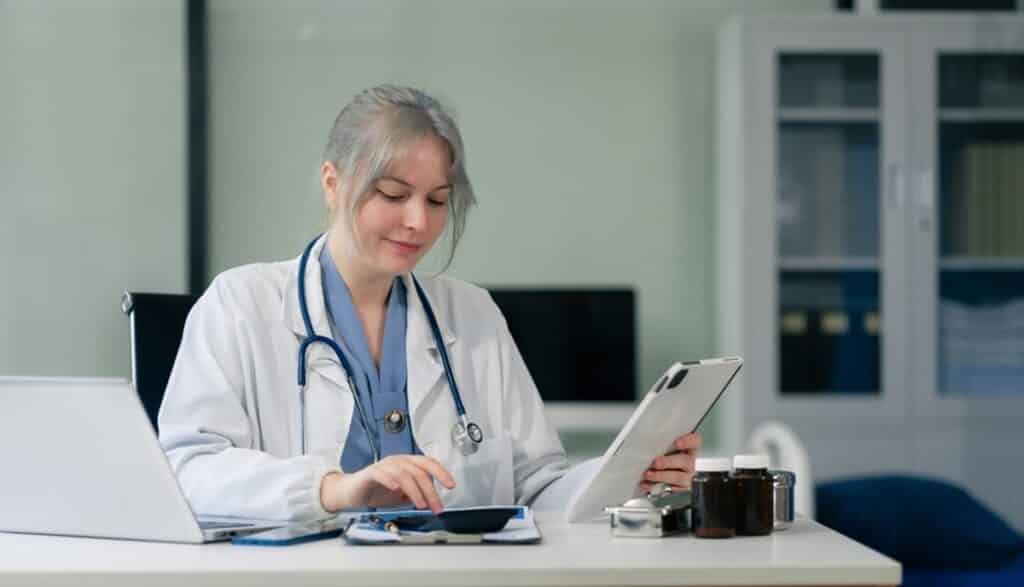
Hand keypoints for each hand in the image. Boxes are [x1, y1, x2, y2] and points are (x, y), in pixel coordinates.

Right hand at [320, 455, 455, 513]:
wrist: (352, 493)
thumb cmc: (377, 491)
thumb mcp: (403, 495)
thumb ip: (418, 494)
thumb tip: (434, 501)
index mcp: (407, 464)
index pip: (428, 463)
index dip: (442, 472)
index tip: (451, 485)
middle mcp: (397, 461)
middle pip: (419, 471)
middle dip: (431, 490)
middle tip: (436, 506)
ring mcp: (384, 466)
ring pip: (404, 474)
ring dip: (415, 490)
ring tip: (420, 504)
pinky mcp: (371, 473)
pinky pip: (382, 473)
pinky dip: (390, 480)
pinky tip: (396, 489)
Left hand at [638, 432, 701, 493]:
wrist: (668, 473)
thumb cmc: (668, 455)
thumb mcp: (669, 447)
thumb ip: (665, 444)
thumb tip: (649, 441)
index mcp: (691, 448)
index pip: (695, 442)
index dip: (688, 442)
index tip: (677, 443)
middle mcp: (691, 463)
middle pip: (685, 461)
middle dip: (669, 462)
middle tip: (656, 463)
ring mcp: (688, 477)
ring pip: (678, 477)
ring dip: (661, 476)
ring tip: (648, 474)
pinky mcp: (681, 489)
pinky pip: (670, 489)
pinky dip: (657, 487)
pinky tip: (647, 484)